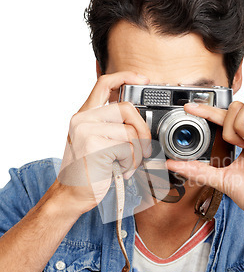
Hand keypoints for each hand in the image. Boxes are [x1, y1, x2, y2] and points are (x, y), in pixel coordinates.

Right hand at [55, 71, 151, 213]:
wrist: (72, 194)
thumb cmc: (89, 171)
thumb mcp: (97, 142)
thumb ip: (112, 127)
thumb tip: (141, 120)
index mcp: (85, 115)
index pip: (104, 83)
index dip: (125, 76)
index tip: (142, 79)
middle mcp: (83, 119)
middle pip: (126, 108)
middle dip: (143, 131)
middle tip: (143, 149)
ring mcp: (86, 131)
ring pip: (130, 131)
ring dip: (136, 153)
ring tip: (125, 164)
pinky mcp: (94, 145)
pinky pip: (127, 148)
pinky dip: (130, 163)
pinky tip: (118, 170)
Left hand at [167, 98, 243, 227]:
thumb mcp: (220, 179)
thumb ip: (197, 170)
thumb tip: (173, 164)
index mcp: (243, 141)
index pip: (222, 118)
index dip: (205, 110)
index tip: (188, 109)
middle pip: (235, 106)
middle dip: (227, 124)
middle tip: (235, 145)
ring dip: (241, 124)